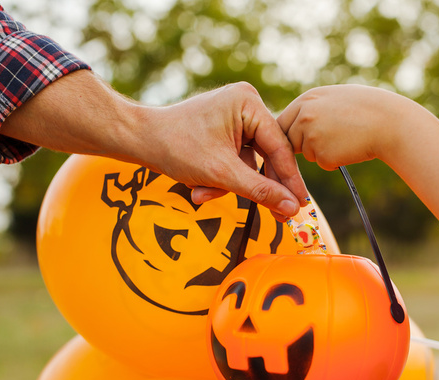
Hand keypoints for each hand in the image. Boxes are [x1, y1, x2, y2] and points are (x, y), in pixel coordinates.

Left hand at [1, 73, 307, 219]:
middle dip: (257, 186)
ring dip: (231, 185)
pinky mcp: (226, 129)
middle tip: (280, 217)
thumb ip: (260, 191)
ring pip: (251, 162)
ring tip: (203, 194)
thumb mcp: (221, 174)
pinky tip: (200, 188)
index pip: (279, 147)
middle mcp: (246, 104)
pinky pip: (237, 160)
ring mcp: (236, 116)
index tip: (301, 206)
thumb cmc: (175, 147)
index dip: (290, 180)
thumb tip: (292, 209)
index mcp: (248, 103)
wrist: (137, 139)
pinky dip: (223, 178)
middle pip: (267, 156)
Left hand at [277, 84, 411, 168]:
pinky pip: (323, 163)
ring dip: (322, 153)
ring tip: (346, 138)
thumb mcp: (335, 98)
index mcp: (307, 99)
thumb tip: (299, 122)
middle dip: (302, 146)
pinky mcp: (321, 154)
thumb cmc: (369, 109)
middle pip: (289, 140)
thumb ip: (314, 108)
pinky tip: (351, 148)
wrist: (389, 122)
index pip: (282, 121)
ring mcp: (310, 135)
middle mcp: (304, 115)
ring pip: (307, 153)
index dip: (289, 134)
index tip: (295, 142)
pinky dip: (335, 161)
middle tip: (326, 143)